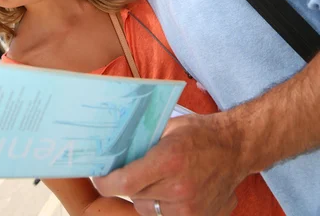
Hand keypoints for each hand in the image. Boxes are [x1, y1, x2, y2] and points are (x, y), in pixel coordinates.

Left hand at [94, 113, 244, 215]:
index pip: (124, 182)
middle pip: (134, 195)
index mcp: (169, 159)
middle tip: (136, 167)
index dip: (105, 182)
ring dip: (146, 195)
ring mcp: (189, 208)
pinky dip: (163, 204)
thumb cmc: (201, 133)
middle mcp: (178, 188)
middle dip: (129, 182)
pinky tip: (172, 187)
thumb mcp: (169, 127)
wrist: (236, 148)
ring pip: (148, 208)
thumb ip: (143, 139)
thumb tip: (114, 147)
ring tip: (160, 177)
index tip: (99, 177)